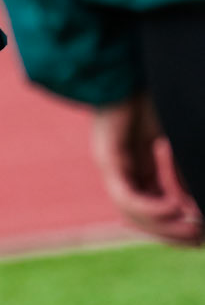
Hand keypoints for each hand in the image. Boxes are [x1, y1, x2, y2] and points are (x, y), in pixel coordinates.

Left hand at [91, 93, 202, 246]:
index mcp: (138, 163)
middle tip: (197, 241)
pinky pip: (124, 193)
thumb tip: (195, 206)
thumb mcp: (179, 139)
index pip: (152, 205)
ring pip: (131, 209)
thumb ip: (184, 171)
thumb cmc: (157, 93)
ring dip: (162, 225)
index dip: (175, 223)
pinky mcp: (107, 154)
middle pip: (140, 213)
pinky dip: (149, 207)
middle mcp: (121, 167)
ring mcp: (112, 162)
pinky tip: (174, 209)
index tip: (199, 234)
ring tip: (192, 229)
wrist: (136, 64)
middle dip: (170, 231)